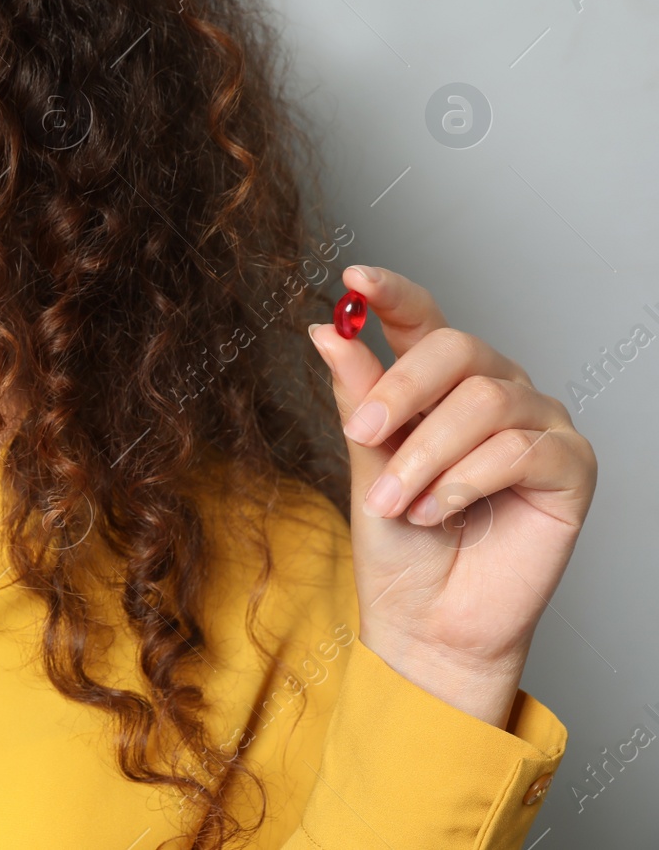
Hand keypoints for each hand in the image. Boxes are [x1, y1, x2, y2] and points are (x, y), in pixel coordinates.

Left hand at [308, 265, 595, 727]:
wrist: (425, 621)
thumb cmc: (399, 545)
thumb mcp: (366, 462)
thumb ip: (358, 396)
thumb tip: (328, 331)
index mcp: (443, 383)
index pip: (423, 319)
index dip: (393, 294)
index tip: (353, 279)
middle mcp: (497, 391)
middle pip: (456, 349)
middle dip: (400, 392)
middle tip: (364, 438)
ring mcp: (540, 426)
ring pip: (483, 403)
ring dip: (427, 456)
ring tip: (401, 504)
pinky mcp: (571, 468)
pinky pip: (518, 449)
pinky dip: (466, 481)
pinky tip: (442, 512)